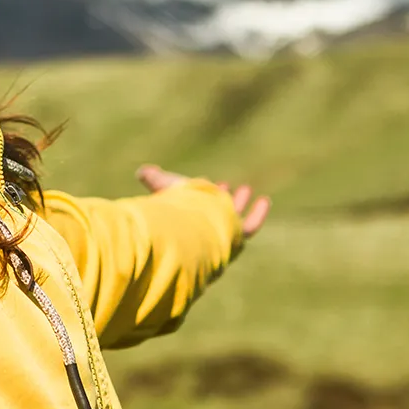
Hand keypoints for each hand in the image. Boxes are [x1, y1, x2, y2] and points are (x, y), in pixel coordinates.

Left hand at [136, 164, 270, 236]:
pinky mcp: (236, 237)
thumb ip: (155, 179)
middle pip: (212, 215)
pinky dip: (258, 214)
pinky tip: (265, 200)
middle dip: (218, 199)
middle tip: (224, 185)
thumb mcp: (165, 188)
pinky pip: (250, 227)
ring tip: (246, 189)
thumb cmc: (175, 208)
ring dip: (238, 204)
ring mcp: (220, 235)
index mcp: (184, 222)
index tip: (204, 182)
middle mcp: (202, 231)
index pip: (192, 210)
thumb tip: (142, 172)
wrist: (190, 227)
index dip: (198, 196)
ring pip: (233, 220)